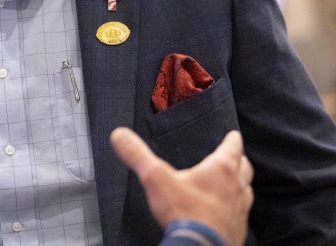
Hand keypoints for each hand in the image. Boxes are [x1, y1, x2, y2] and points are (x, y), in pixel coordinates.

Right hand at [110, 127, 253, 245]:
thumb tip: (119, 134)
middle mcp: (235, 188)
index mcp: (220, 170)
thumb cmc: (183, 212)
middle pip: (244, 168)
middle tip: (235, 155)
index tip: (234, 134)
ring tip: (234, 182)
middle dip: (239, 159)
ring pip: (246, 191)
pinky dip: (236, 207)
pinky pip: (241, 214)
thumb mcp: (155, 178)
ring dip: (241, 184)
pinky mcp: (237, 230)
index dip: (233, 139)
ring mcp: (239, 211)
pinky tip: (226, 211)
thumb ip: (137, 154)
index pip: (232, 148)